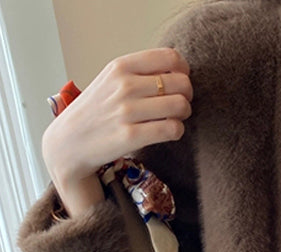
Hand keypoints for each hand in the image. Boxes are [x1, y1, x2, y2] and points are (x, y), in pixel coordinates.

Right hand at [42, 48, 192, 214]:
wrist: (70, 141)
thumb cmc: (97, 110)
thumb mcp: (111, 79)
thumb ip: (140, 71)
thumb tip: (178, 68)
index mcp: (121, 66)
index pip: (170, 57)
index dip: (183, 71)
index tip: (179, 81)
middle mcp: (124, 85)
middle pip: (181, 83)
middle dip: (187, 95)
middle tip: (177, 104)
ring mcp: (128, 111)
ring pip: (181, 106)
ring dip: (183, 114)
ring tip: (172, 118)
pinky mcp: (132, 136)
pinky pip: (173, 129)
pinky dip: (177, 131)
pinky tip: (166, 131)